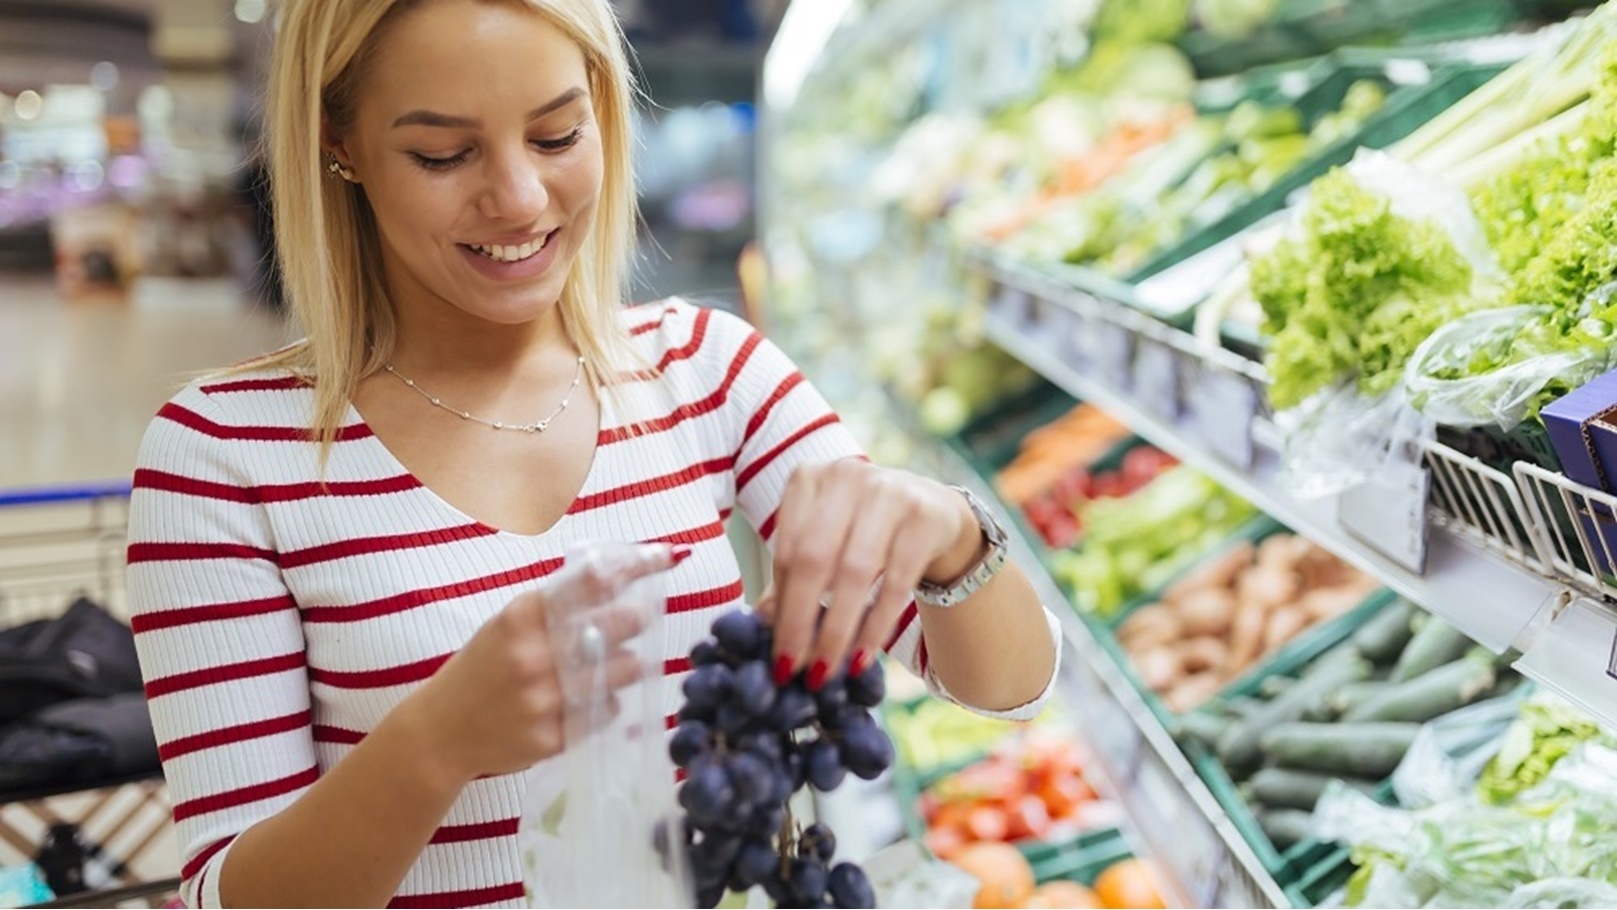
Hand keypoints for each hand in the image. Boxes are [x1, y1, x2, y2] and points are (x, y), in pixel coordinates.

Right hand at [402, 544, 674, 781]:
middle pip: (619, 623)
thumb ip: (557, 605)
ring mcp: (544, 698)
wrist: (441, 731)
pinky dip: (604, 703)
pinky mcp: (552, 736)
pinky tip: (584, 701)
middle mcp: (535, 653)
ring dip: (626, 665)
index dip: (638, 564)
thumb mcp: (509, 623)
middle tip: (638, 617)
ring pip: (623, 670)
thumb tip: (618, 577)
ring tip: (607, 665)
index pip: (595, 579)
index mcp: (523, 615)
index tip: (668, 555)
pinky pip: (607, 711)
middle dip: (637, 617)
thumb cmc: (482, 668)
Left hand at [762, 459, 974, 689]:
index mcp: (808, 480)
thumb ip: (793, 576)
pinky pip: (896, 583)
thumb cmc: (863, 530)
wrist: (933, 510)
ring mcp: (888, 493)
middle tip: (794, 670)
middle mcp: (846, 477)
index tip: (777, 654)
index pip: (786, 550)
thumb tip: (762, 625)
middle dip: (799, 621)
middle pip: (814, 559)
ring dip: (837, 631)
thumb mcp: (824, 541)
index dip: (780, 606)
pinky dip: (875, 626)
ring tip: (826, 671)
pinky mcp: (923, 517)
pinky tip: (862, 657)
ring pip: (855, 573)